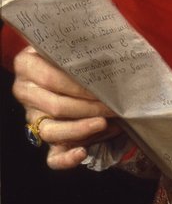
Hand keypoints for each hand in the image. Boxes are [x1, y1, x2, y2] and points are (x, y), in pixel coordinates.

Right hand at [12, 45, 119, 169]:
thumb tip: (107, 58)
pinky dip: (67, 158)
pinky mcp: (44, 138)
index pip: (52, 78)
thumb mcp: (72, 45)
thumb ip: (79, 50)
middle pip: (56, 105)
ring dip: (80, 129)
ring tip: (103, 123)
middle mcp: (25, 92)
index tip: (104, 87)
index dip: (79, 85)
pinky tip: (82, 153)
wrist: (65, 65)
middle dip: (88, 107)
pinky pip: (52, 157)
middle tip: (112, 105)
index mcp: (26, 65)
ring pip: (52, 131)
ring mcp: (33, 117)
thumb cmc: (74, 53)